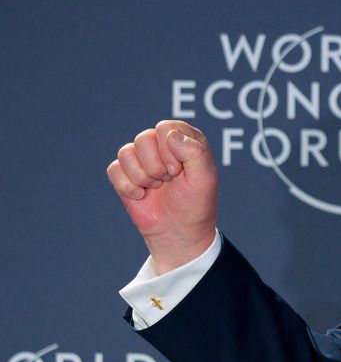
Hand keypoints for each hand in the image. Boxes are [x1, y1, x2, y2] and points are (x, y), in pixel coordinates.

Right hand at [107, 120, 217, 272]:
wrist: (178, 232)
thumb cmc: (196, 204)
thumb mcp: (204, 178)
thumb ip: (194, 152)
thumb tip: (170, 135)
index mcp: (184, 139)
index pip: (166, 129)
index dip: (170, 151)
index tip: (179, 171)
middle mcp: (162, 144)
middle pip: (144, 139)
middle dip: (156, 166)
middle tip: (169, 180)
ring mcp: (142, 158)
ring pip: (126, 152)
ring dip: (143, 177)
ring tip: (157, 187)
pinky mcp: (125, 174)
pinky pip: (114, 169)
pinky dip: (128, 187)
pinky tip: (142, 195)